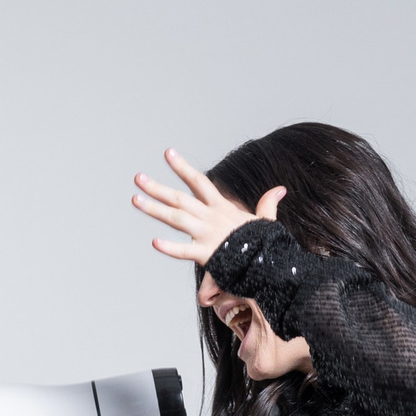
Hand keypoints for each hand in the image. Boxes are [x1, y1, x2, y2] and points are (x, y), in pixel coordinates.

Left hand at [133, 147, 283, 265]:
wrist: (269, 262)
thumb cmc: (263, 243)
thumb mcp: (265, 220)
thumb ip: (267, 204)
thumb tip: (280, 189)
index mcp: (221, 207)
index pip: (199, 181)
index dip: (182, 167)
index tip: (167, 153)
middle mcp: (211, 217)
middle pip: (180, 198)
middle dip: (157, 187)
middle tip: (138, 177)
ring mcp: (207, 235)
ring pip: (176, 219)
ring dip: (154, 209)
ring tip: (135, 199)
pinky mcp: (206, 255)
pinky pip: (185, 252)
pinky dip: (170, 248)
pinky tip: (154, 242)